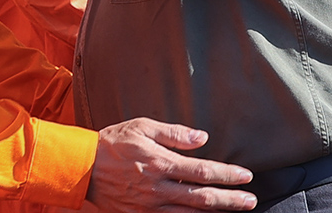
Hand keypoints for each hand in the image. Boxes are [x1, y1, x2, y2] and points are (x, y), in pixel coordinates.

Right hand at [87, 119, 255, 211]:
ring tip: (234, 211)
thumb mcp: (141, 127)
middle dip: (229, 200)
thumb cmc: (112, 142)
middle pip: (202, 197)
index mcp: (160, 162)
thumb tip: (202, 137)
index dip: (227, 175)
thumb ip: (173, 133)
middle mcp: (158, 187)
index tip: (245, 176)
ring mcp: (149, 206)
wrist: (81, 167)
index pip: (203, 171)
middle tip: (250, 200)